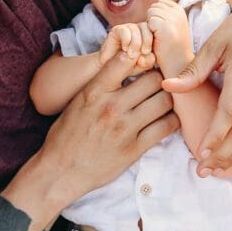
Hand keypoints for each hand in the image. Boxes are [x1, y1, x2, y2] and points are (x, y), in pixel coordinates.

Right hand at [40, 49, 178, 204]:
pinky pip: (166, 126)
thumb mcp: (76, 103)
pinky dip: (171, 120)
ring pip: (164, 101)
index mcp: (93, 92)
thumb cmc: (66, 136)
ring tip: (163, 101)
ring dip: (167, 99)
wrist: (60, 172)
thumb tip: (123, 67)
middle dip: (158, 79)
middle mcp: (110, 107)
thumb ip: (100, 86)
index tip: (143, 63)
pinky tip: (166, 119)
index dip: (139, 58)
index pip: (125, 59)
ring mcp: (124, 128)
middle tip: (160, 84)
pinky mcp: (135, 149)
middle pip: (153, 79)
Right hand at [99, 21, 154, 69]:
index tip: (147, 52)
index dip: (152, 41)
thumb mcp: (141, 65)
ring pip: (137, 28)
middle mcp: (139, 29)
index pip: (156, 31)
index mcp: (148, 36)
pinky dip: (126, 40)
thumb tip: (149, 53)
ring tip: (131, 54)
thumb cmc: (128, 66)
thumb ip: (149, 60)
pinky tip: (124, 49)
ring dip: (136, 42)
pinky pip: (125, 31)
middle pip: (147, 27)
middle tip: (141, 53)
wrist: (109, 68)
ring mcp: (128, 28)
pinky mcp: (117, 30)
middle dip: (146, 41)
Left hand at [146, 0, 191, 76]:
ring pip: (151, 13)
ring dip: (150, 26)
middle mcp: (179, 12)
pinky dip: (149, 32)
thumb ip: (165, 15)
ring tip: (159, 39)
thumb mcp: (172, 28)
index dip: (157, 18)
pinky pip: (149, 21)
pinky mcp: (165, 26)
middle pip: (154, 7)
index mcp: (180, 10)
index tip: (163, 32)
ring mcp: (173, 18)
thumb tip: (152, 7)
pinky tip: (157, 41)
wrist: (177, 66)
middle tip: (161, 37)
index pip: (160, 4)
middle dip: (153, 21)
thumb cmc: (170, 50)